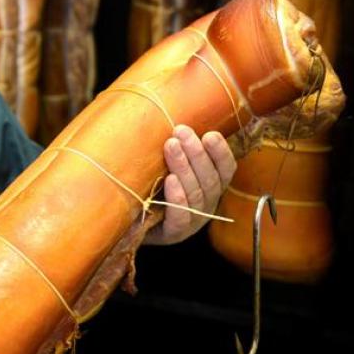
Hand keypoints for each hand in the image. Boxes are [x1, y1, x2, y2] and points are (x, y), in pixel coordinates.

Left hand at [145, 125, 236, 244]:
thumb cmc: (151, 188)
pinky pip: (180, 217)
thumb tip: (175, 119)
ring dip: (184, 168)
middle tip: (181, 131)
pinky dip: (177, 197)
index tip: (210, 134)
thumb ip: (177, 148)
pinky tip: (170, 180)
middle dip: (196, 153)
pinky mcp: (173, 234)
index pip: (225, 170)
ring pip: (195, 194)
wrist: (128, 224)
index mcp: (210, 187)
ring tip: (171, 146)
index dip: (221, 153)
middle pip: (209, 179)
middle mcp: (206, 204)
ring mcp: (192, 221)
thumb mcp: (167, 166)